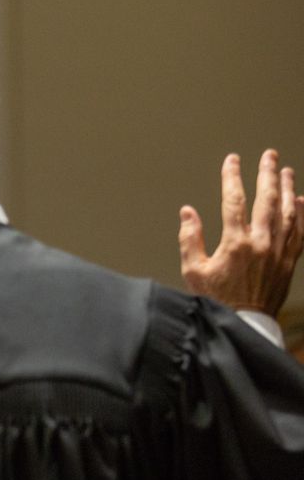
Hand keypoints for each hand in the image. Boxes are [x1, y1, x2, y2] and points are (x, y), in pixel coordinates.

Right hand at [179, 150, 303, 315]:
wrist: (243, 324)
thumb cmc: (216, 299)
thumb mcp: (193, 271)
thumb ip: (190, 239)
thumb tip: (188, 212)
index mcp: (235, 244)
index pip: (233, 201)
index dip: (232, 177)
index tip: (232, 160)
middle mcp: (261, 243)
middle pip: (267, 200)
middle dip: (267, 174)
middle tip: (269, 156)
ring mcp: (278, 252)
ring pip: (288, 212)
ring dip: (287, 189)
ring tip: (285, 171)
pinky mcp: (289, 261)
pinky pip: (300, 232)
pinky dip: (302, 214)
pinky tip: (301, 201)